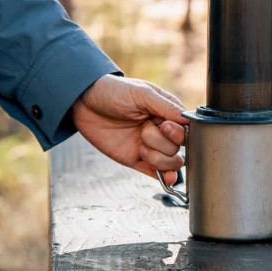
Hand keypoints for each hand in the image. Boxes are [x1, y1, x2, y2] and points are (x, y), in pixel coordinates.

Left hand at [72, 74, 187, 185]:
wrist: (83, 103)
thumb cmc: (114, 91)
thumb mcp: (142, 94)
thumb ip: (166, 106)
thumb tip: (188, 119)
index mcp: (167, 113)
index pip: (187, 130)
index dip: (177, 133)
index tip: (163, 126)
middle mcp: (161, 131)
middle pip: (177, 149)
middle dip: (160, 143)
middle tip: (143, 130)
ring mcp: (149, 146)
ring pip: (170, 163)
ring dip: (157, 159)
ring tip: (140, 147)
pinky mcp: (136, 159)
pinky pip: (155, 173)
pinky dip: (163, 177)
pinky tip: (167, 179)